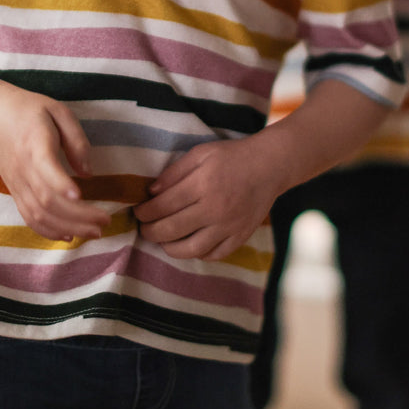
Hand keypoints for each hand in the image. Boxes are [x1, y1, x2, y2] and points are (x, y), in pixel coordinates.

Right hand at [0, 81, 109, 241]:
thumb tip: (89, 174)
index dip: (62, 185)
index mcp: (34, 145)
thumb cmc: (30, 110)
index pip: (45, 170)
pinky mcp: (15, 192)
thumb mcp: (58, 111)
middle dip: (78, 217)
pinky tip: (69, 236)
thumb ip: (76, 140)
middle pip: (47, 202)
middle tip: (105, 222)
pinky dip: (49, 231)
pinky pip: (29, 218)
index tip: (81, 195)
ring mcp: (17, 184)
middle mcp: (23, 169)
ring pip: (39, 215)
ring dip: (69, 228)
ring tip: (95, 232)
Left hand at [134, 138, 285, 260]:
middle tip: (144, 228)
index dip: (144, 212)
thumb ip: (174, 172)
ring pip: (191, 249)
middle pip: (172, 229)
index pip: (163, 206)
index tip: (138, 211)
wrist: (270, 166)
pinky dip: (198, 254)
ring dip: (170, 248)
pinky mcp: (240, 236)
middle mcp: (215, 208)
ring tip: (163, 241)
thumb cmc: (232, 156)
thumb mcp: (200, 153)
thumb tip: (151, 192)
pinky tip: (189, 246)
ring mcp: (229, 226)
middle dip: (150, 231)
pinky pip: (215, 254)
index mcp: (202, 184)